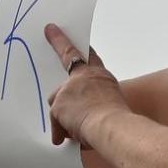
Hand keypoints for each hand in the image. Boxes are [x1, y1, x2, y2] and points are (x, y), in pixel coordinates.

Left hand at [44, 24, 127, 146]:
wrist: (113, 126)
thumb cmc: (118, 122)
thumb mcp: (112, 107)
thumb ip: (94, 105)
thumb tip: (79, 120)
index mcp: (101, 77)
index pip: (90, 56)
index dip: (81, 45)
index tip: (68, 31)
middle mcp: (84, 77)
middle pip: (68, 65)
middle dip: (59, 47)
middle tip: (50, 30)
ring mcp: (69, 88)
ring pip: (57, 101)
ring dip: (63, 115)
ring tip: (78, 127)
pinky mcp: (59, 102)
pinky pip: (55, 121)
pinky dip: (59, 131)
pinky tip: (65, 138)